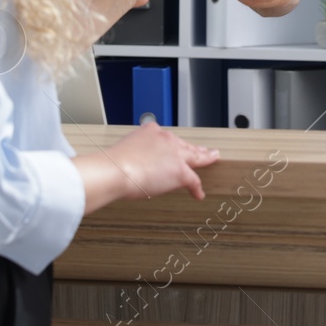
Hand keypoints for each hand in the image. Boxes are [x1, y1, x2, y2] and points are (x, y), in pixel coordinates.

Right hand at [74, 121, 219, 211]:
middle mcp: (165, 139)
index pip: (166, 138)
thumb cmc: (114, 164)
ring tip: (212, 159)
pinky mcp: (181, 171)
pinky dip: (196, 188)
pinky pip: (194, 180)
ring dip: (204, 158)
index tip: (173, 148)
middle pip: (184, 145)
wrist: (116, 170)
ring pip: (194, 157)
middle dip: (195, 148)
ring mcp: (175, 154)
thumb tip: (133, 166)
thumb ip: (134, 154)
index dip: (172, 145)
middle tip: (204, 150)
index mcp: (151, 131)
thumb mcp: (124, 150)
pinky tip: (198, 193)